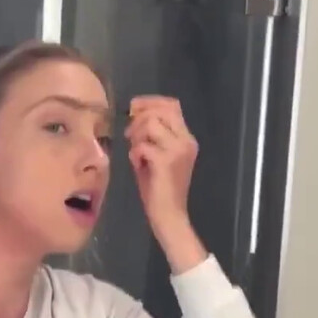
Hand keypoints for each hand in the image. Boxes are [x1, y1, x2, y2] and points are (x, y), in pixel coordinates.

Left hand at [125, 95, 197, 237]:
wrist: (168, 215)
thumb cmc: (159, 190)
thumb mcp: (155, 156)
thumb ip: (149, 136)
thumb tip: (135, 116)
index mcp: (187, 139)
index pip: (172, 105)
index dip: (151, 101)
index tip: (134, 107)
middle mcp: (186, 141)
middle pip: (161, 110)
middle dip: (140, 118)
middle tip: (130, 136)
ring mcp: (178, 150)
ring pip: (151, 123)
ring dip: (137, 136)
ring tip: (136, 153)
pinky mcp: (166, 161)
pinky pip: (142, 145)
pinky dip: (135, 153)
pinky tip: (137, 165)